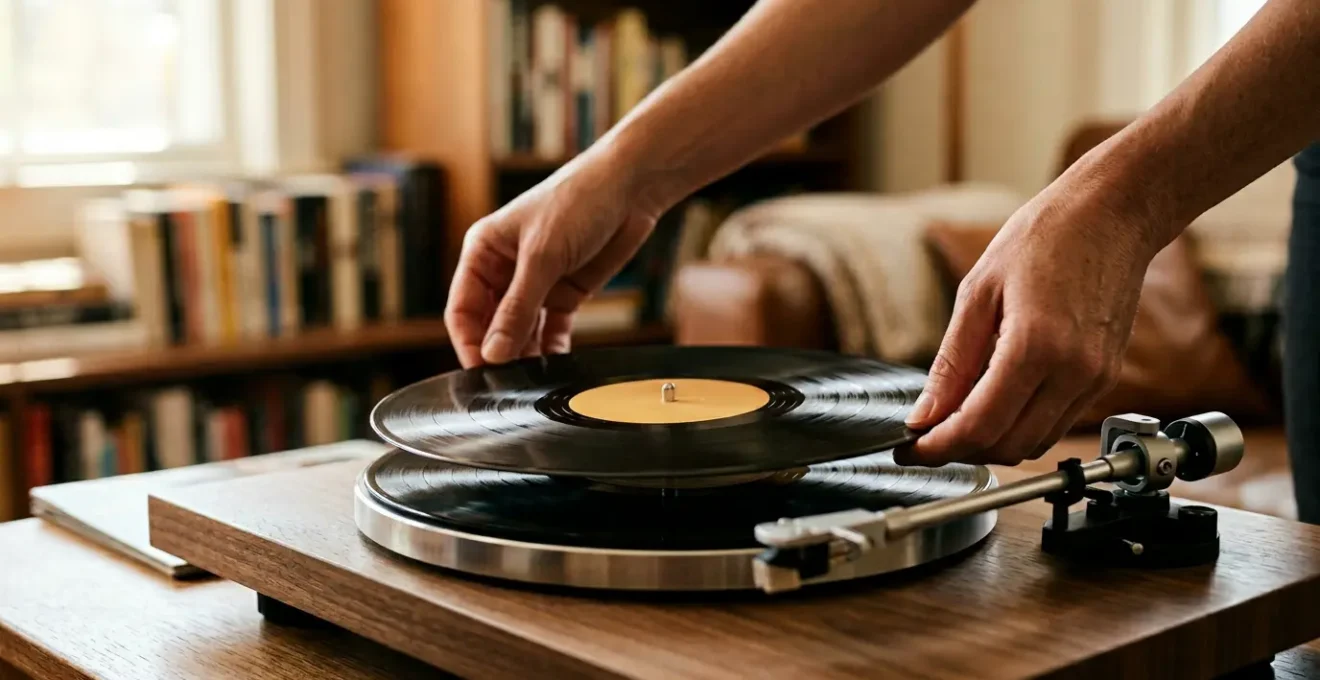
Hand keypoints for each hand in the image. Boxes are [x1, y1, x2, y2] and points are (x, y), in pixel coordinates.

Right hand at [445, 149, 664, 366]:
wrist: (630, 188)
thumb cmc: (578, 202)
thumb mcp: (543, 256)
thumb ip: (518, 308)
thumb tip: (493, 354)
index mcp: (483, 252)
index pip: (463, 309)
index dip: (469, 343)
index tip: (481, 371)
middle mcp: (504, 270)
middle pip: (490, 325)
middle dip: (498, 353)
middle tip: (509, 383)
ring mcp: (535, 284)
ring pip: (519, 332)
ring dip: (525, 355)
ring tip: (532, 380)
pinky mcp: (564, 293)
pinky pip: (550, 331)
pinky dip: (551, 350)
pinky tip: (554, 367)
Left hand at [898, 179, 1165, 465]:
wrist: (1111, 214)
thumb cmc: (1045, 237)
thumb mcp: (977, 292)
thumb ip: (951, 363)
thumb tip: (925, 414)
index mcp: (1035, 346)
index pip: (979, 426)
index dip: (938, 447)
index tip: (910, 449)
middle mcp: (1073, 371)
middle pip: (1008, 446)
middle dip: (961, 451)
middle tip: (927, 437)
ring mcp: (1095, 379)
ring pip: (1034, 444)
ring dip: (991, 444)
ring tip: (955, 421)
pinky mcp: (1105, 378)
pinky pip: (1056, 423)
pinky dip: (1021, 426)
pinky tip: (994, 403)